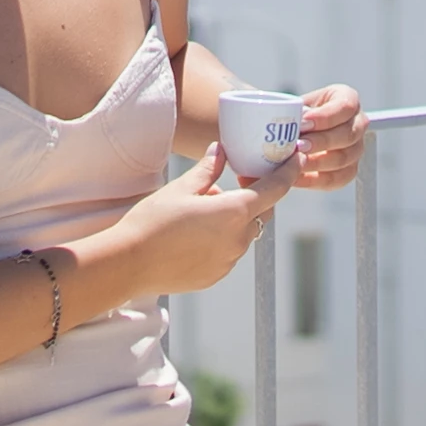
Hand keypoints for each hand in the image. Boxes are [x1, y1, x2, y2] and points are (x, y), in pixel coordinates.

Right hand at [118, 151, 280, 294]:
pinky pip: (229, 251)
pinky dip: (223, 237)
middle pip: (262, 212)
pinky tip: (196, 232)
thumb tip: (222, 150)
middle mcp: (238, 239)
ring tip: (204, 208)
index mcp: (235, 213)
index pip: (275, 189)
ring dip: (236, 218)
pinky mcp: (216, 275)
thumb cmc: (152, 222)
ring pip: (245, 232)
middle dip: (256, 195)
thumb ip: (208, 170)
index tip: (297, 158)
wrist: (128, 264)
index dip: (289, 171)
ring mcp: (229, 261)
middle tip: (236, 180)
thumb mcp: (181, 188)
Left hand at [290, 84, 368, 187]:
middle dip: (322, 142)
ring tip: (294, 163)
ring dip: (317, 162)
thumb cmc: (294, 114)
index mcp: (347, 98)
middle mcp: (358, 122)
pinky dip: (315, 180)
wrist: (295, 134)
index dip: (326, 116)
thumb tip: (272, 106)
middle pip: (348, 134)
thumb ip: (284, 105)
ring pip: (344, 158)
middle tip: (298, 146)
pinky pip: (338, 178)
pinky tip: (296, 178)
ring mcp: (357, 148)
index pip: (346, 106)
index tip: (303, 123)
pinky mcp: (350, 170)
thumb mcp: (292, 102)